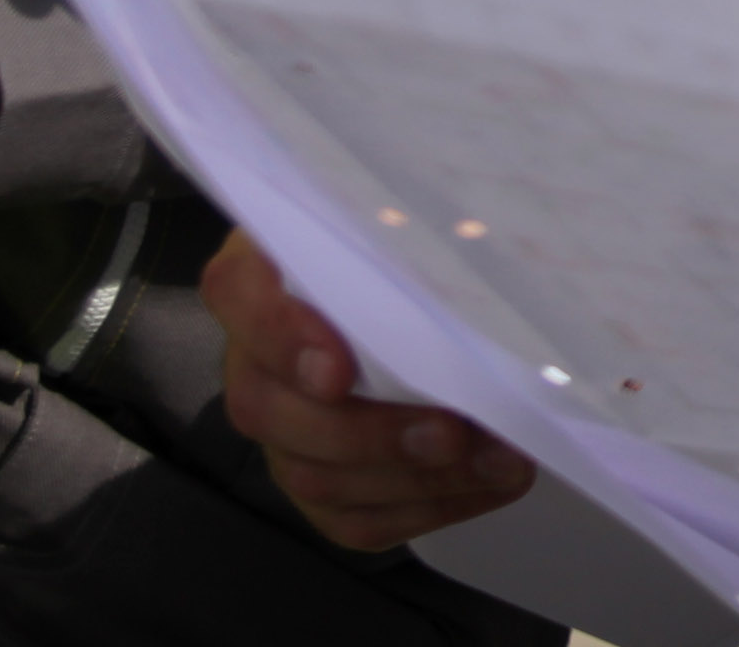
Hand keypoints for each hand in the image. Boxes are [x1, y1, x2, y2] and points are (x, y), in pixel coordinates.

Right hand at [204, 232, 535, 553]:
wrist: (413, 290)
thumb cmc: (408, 243)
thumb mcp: (402, 220)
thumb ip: (408, 232)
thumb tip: (468, 254)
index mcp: (264, 270)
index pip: (238, 293)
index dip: (282, 338)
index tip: (337, 371)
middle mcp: (256, 358)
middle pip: (271, 411)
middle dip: (370, 433)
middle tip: (453, 431)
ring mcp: (283, 428)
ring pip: (315, 476)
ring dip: (415, 478)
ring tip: (501, 460)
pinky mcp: (319, 481)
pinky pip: (353, 518)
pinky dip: (425, 508)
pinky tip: (488, 484)